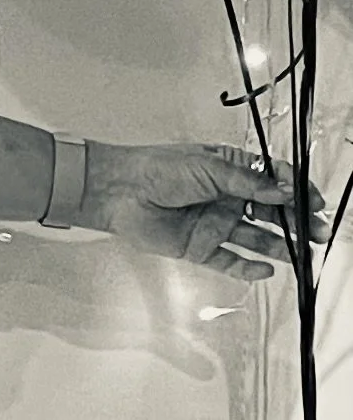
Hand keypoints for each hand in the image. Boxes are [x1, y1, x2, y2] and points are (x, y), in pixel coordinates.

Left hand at [81, 142, 328, 279]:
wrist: (119, 191)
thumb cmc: (157, 169)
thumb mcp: (206, 167)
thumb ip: (246, 181)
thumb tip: (284, 191)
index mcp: (227, 169)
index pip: (270, 179)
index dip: (294, 189)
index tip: (314, 201)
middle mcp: (225, 197)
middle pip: (269, 211)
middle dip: (295, 221)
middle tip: (317, 232)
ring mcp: (215, 223)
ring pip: (256, 238)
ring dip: (280, 246)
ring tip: (303, 254)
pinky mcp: (202, 247)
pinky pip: (232, 261)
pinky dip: (250, 268)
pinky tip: (267, 270)